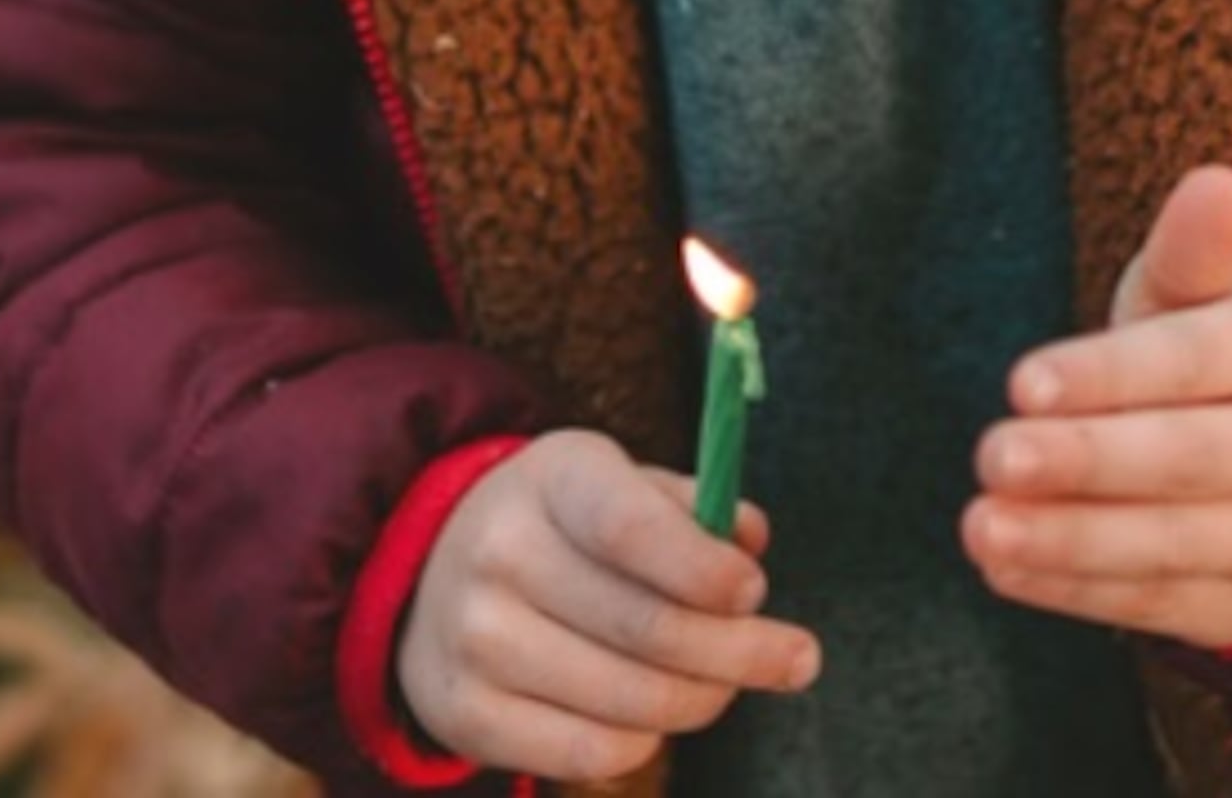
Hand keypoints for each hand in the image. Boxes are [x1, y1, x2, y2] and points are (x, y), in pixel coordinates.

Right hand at [396, 431, 822, 782]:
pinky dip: (644, 740)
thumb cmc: (565, 525)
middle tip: (796, 659)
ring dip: (703, 699)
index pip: (628, 527)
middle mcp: (498, 554)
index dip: (702, 568)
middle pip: (646, 628)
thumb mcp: (619, 483)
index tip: (756, 592)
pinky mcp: (465, 714)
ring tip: (724, 682)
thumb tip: (752, 538)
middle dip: (741, 653)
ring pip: (630, 701)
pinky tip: (655, 712)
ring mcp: (474, 640)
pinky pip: (589, 753)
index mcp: (549, 478)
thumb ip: (693, 507)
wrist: (435, 573)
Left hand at [962, 165, 1231, 650]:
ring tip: (981, 525)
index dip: (1111, 373)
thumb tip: (1214, 182)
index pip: (1199, 360)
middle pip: (1193, 458)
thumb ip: (1193, 251)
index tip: (1022, 382)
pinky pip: (1163, 605)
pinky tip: (1006, 569)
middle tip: (993, 455)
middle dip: (1088, 460)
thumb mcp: (1204, 295)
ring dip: (1072, 541)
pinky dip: (1080, 592)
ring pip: (1177, 544)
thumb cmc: (1213, 358)